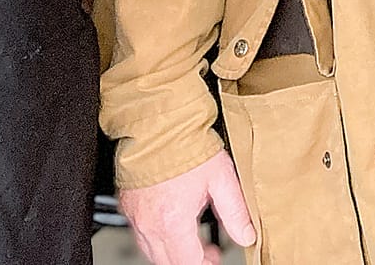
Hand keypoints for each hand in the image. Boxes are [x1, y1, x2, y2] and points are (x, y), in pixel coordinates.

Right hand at [119, 150, 258, 264]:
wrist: (157, 124)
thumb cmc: (186, 145)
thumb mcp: (222, 178)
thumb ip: (235, 211)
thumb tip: (246, 235)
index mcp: (173, 222)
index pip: (188, 263)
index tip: (215, 259)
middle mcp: (149, 224)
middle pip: (167, 262)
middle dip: (189, 261)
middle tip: (208, 253)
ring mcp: (135, 216)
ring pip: (151, 251)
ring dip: (172, 252)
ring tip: (192, 239)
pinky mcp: (128, 205)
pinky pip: (140, 233)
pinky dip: (156, 237)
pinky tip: (171, 225)